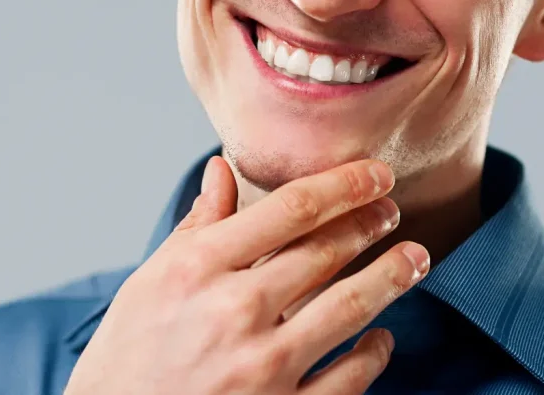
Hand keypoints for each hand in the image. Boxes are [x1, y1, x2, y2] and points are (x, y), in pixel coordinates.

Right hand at [63, 156, 428, 394]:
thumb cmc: (130, 352)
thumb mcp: (150, 279)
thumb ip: (197, 226)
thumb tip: (222, 170)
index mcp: (197, 268)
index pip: (288, 210)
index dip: (342, 185)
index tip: (372, 172)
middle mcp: (234, 311)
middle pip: (325, 252)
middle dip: (370, 223)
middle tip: (391, 209)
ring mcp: (262, 366)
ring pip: (349, 308)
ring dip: (391, 277)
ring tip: (414, 257)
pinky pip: (348, 378)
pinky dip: (374, 353)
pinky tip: (381, 337)